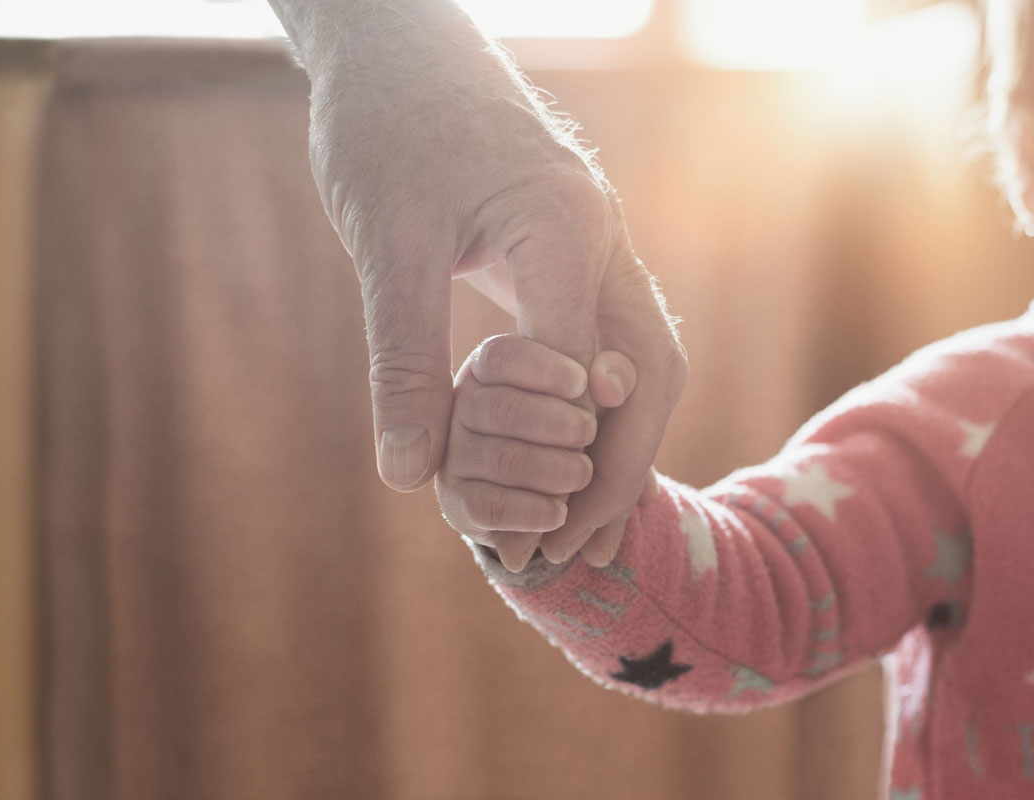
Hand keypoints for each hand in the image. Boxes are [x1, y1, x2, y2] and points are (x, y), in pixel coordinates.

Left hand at [267, 0, 687, 559]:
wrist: (397, 47)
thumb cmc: (385, 127)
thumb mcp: (386, 245)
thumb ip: (402, 357)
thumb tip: (409, 472)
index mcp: (563, 226)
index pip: (582, 368)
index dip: (561, 457)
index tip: (529, 533)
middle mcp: (600, 235)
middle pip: (648, 370)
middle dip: (620, 465)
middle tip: (578, 547)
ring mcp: (596, 238)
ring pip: (640, 355)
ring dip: (616, 438)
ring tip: (578, 518)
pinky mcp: (574, 246)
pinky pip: (606, 335)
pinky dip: (594, 399)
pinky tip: (560, 446)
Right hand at [437, 335, 640, 570]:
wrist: (542, 488)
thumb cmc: (574, 424)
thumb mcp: (595, 394)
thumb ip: (615, 377)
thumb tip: (612, 385)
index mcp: (489, 369)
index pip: (502, 357)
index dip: (541, 368)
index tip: (580, 382)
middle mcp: (463, 406)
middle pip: (503, 409)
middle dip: (554, 422)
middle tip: (588, 432)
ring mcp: (456, 455)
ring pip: (501, 459)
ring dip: (550, 469)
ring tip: (582, 474)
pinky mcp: (456, 501)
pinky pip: (489, 506)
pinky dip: (530, 511)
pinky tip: (559, 512)